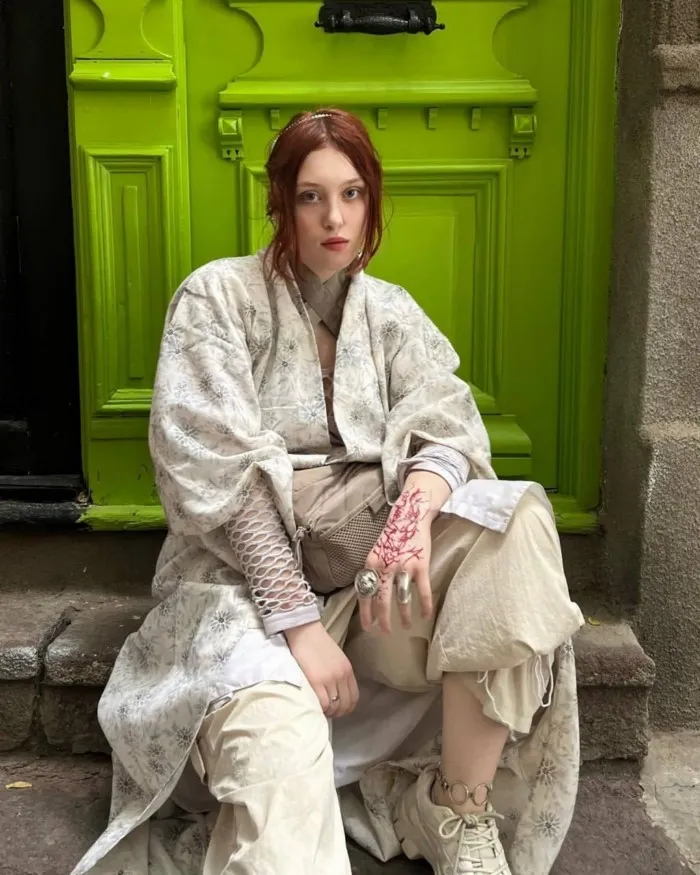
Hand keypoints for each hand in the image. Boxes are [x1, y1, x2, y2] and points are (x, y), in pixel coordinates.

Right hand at [285, 621, 359, 717]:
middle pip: (345, 704)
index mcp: (348, 669)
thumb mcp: (336, 657)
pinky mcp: (316, 681)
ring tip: (321, 710)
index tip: (339, 710)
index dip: (347, 708)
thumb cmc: (317, 643)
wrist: (304, 631)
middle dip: (338, 713)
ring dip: (329, 712)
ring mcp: (330, 679)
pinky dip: (321, 709)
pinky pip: (323, 703)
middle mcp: (342, 676)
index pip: (354, 697)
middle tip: (329, 713)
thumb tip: (337, 690)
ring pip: (334, 706)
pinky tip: (315, 707)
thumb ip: (339, 672)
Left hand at [360, 482, 435, 633]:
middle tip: (385, 632)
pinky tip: (425, 615)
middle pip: (382, 600)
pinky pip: (422, 591)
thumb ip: (373, 571)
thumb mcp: (376, 552)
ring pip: (402, 598)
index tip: (368, 626)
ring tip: (406, 626)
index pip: (365, 593)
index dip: (366, 612)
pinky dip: (424, 606)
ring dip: (404, 616)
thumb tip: (370, 594)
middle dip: (383, 619)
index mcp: (371, 563)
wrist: (410, 517)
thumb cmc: (393, 536)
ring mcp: (404, 566)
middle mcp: (385, 566)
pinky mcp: (421, 566)